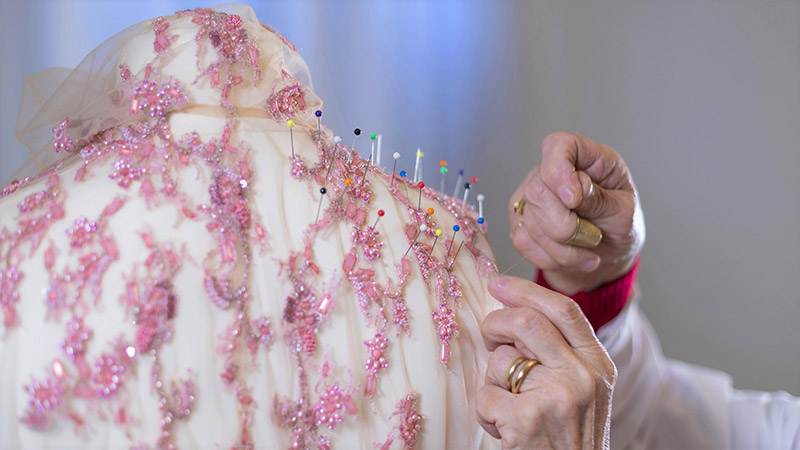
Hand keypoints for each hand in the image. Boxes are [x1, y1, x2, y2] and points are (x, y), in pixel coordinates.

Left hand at [477, 274, 615, 448]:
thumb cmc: (571, 435)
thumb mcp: (585, 390)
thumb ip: (562, 353)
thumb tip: (516, 310)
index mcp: (598, 364)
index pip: (564, 310)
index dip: (527, 291)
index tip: (498, 283)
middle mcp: (583, 376)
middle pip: (527, 322)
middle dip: (497, 323)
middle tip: (489, 336)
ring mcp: (556, 396)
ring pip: (501, 362)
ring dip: (494, 383)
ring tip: (511, 406)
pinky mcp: (527, 419)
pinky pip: (486, 397)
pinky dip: (487, 414)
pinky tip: (506, 429)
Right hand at [509, 131, 644, 293]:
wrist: (608, 258)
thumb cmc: (620, 227)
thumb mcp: (624, 213)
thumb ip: (599, 199)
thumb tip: (573, 188)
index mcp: (587, 159)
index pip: (559, 145)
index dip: (559, 169)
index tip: (573, 199)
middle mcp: (553, 173)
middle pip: (537, 191)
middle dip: (566, 226)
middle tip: (593, 237)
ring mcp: (531, 197)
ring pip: (530, 222)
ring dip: (564, 248)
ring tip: (588, 250)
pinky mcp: (520, 222)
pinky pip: (524, 242)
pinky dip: (552, 258)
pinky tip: (571, 256)